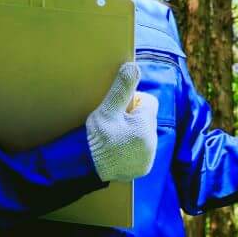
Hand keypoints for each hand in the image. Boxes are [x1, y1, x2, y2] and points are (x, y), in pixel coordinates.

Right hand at [86, 61, 157, 181]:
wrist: (85, 169)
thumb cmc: (94, 139)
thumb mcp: (106, 111)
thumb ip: (121, 89)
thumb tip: (133, 67)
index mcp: (145, 127)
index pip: (148, 101)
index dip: (133, 101)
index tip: (117, 109)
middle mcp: (152, 144)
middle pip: (146, 118)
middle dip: (132, 117)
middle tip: (113, 124)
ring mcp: (149, 158)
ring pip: (144, 134)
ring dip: (132, 132)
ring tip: (114, 137)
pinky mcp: (143, 168)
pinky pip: (142, 150)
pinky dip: (132, 147)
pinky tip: (117, 149)